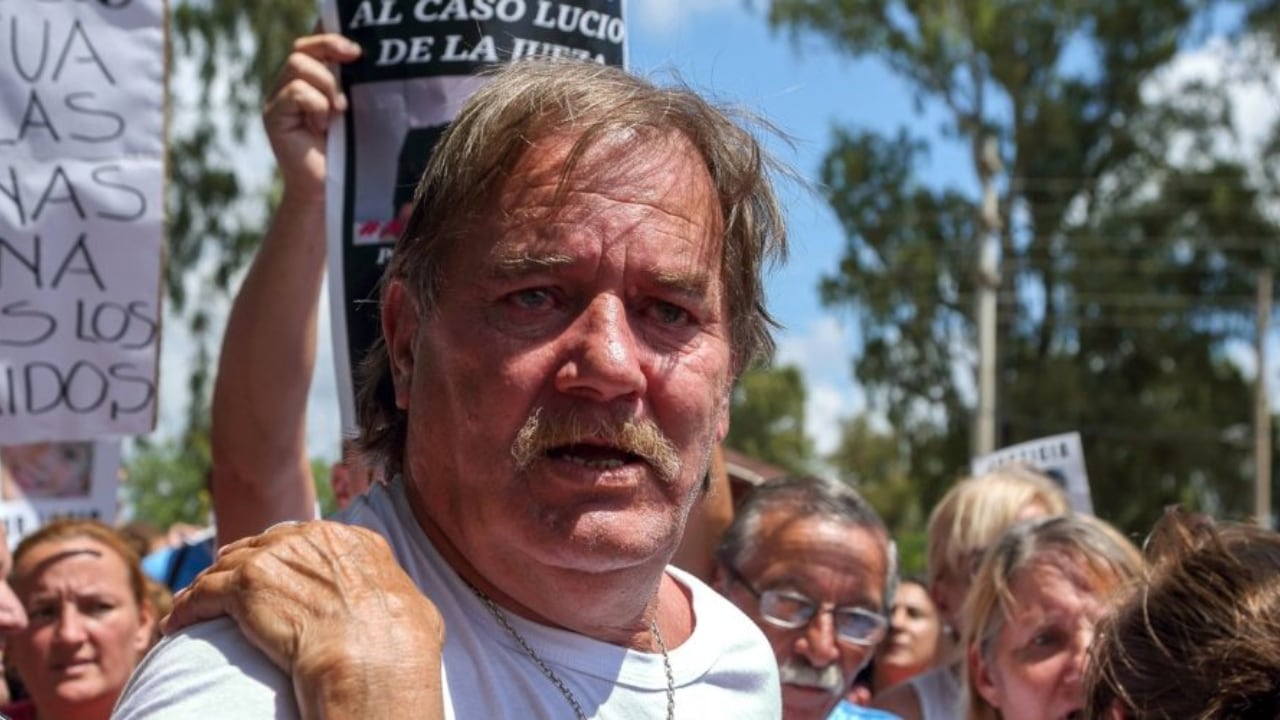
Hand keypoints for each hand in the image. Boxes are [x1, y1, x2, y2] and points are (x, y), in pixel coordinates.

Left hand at [167, 521, 444, 719]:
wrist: (371, 658)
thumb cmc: (400, 644)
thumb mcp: (411, 603)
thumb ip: (391, 589)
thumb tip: (404, 603)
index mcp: (352, 540)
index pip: (306, 538)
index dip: (285, 556)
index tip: (274, 572)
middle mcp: (313, 538)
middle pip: (263, 544)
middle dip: (242, 563)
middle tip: (227, 586)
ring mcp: (276, 557)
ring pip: (228, 565)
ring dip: (209, 586)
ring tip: (192, 605)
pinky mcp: (244, 584)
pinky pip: (203, 592)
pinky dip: (186, 608)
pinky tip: (176, 624)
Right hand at [263, 34, 362, 201]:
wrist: (333, 190)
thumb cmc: (351, 153)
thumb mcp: (357, 114)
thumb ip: (353, 87)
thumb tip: (363, 59)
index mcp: (310, 82)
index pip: (313, 45)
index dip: (331, 39)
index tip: (358, 51)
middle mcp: (289, 86)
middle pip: (303, 49)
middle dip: (331, 51)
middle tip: (354, 65)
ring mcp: (278, 100)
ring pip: (299, 65)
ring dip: (327, 85)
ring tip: (339, 112)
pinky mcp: (273, 116)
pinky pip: (296, 91)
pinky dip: (316, 105)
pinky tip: (323, 126)